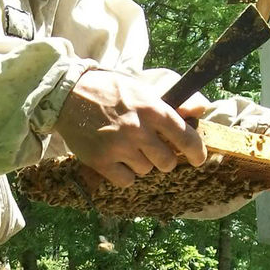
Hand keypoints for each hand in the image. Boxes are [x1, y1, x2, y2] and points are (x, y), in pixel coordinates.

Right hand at [53, 69, 206, 187]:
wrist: (69, 94)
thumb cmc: (109, 90)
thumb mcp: (142, 89)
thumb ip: (168, 104)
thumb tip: (200, 109)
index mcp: (151, 109)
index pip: (185, 137)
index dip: (197, 152)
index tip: (199, 159)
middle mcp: (138, 129)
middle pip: (167, 162)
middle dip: (163, 159)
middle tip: (152, 150)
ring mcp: (119, 146)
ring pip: (145, 170)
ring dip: (140, 163)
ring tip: (126, 147)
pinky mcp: (101, 161)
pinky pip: (126, 180)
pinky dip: (124, 174)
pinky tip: (116, 159)